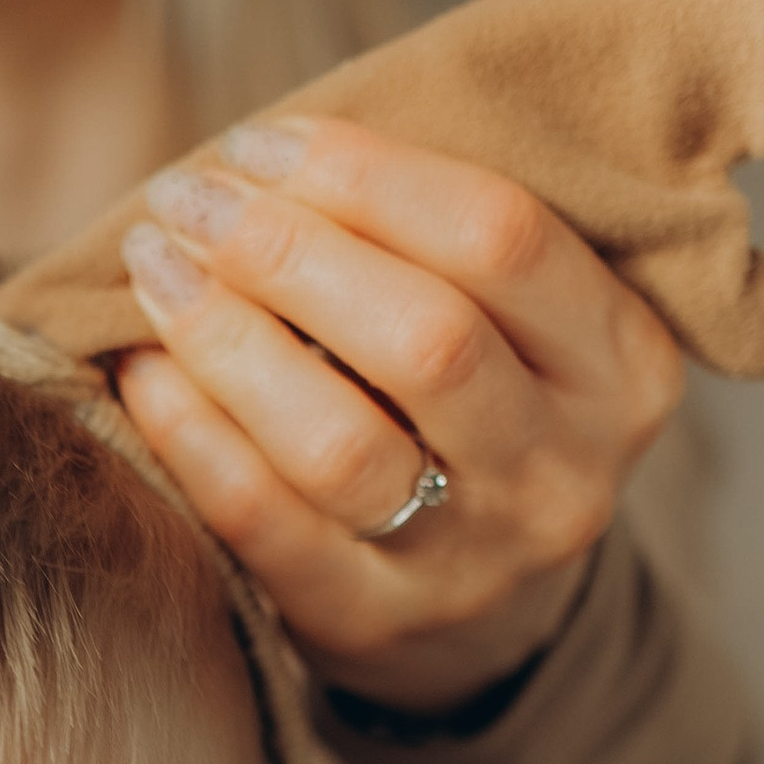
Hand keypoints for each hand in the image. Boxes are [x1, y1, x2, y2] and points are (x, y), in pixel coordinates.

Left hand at [111, 116, 684, 711]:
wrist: (478, 615)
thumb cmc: (470, 413)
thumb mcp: (514, 326)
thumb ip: (437, 241)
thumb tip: (268, 152)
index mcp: (622, 364)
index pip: (500, 236)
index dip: (365, 173)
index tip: (257, 142)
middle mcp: (564, 471)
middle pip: (424, 338)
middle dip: (285, 248)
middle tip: (186, 196)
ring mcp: (473, 563)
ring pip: (338, 441)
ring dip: (228, 337)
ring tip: (156, 266)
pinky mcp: (373, 621)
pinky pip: (264, 518)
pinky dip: (191, 431)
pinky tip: (142, 367)